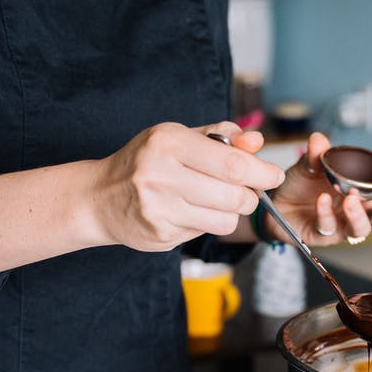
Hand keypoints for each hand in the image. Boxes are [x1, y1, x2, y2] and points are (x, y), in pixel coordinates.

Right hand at [93, 122, 284, 251]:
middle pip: (232, 194)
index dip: (261, 171)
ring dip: (231, 213)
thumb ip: (220, 137)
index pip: (231, 163)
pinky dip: (207, 223)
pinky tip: (191, 212)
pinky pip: (203, 232)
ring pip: (223, 219)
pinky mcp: (159, 234)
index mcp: (168, 143)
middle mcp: (160, 175)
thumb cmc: (145, 162)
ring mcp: (158, 208)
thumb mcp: (178, 138)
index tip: (273, 175)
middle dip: (250, 196)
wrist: (99, 197)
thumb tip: (257, 141)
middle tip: (248, 193)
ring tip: (218, 201)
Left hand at [265, 132, 371, 245]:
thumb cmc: (302, 184)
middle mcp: (361, 211)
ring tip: (350, 199)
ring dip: (359, 215)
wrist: (276, 202)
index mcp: (367, 192)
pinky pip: (330, 228)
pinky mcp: (324, 236)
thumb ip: (317, 155)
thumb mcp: (310, 165)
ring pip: (362, 229)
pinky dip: (326, 213)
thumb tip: (319, 140)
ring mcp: (343, 225)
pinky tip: (321, 201)